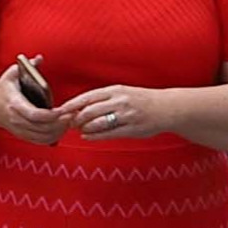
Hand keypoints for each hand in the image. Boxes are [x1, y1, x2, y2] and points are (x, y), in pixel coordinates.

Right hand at [0, 59, 64, 145]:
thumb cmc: (4, 87)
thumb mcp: (12, 73)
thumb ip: (27, 66)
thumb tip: (39, 58)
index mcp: (14, 104)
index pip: (34, 115)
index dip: (50, 115)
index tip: (62, 110)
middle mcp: (16, 120)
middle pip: (41, 128)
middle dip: (59, 123)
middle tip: (72, 115)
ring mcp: (19, 130)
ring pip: (42, 137)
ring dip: (58, 131)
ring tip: (69, 121)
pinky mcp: (23, 135)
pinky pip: (40, 141)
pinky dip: (53, 138)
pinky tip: (61, 129)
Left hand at [60, 80, 174, 140]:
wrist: (167, 108)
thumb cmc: (141, 100)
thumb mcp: (123, 92)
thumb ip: (103, 99)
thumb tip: (80, 107)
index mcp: (116, 90)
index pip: (88, 97)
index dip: (72, 104)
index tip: (61, 110)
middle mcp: (120, 101)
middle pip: (89, 111)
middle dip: (76, 119)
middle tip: (70, 124)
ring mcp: (126, 116)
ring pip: (97, 123)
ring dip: (85, 128)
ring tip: (80, 130)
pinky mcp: (132, 129)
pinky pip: (108, 134)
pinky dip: (94, 136)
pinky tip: (88, 137)